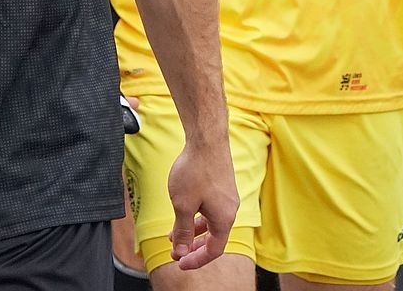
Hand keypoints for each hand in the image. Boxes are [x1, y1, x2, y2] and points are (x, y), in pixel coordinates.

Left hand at [164, 133, 237, 270]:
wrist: (207, 139)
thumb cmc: (196, 171)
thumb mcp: (183, 206)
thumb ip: (182, 231)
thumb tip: (180, 252)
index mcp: (224, 219)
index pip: (214, 250)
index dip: (196, 260)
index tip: (180, 264)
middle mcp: (229, 210)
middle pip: (213, 238)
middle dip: (193, 247)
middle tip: (176, 253)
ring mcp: (227, 197)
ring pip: (210, 222)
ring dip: (192, 231)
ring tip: (173, 234)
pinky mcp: (222, 187)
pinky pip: (210, 209)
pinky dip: (196, 216)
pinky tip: (182, 212)